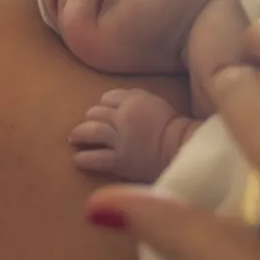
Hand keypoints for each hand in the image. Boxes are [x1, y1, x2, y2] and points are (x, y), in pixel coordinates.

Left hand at [69, 88, 189, 183]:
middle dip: (90, 118)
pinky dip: (84, 158)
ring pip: (91, 132)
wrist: (185, 152)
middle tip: (87, 125)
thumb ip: (137, 99)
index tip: (104, 111)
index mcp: (134, 100)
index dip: (104, 105)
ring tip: (74, 139)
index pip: (108, 97)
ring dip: (79, 134)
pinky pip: (95, 158)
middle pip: (96, 113)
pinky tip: (78, 160)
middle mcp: (123, 117)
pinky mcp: (120, 161)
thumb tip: (118, 99)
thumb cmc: (176, 129)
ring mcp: (120, 140)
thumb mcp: (157, 103)